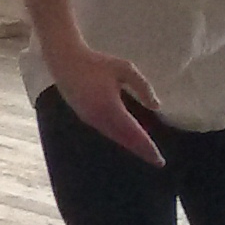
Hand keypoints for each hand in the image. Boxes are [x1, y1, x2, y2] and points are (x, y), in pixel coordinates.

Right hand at [45, 38, 165, 166]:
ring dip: (131, 145)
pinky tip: (129, 138)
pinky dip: (121, 138)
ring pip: (115, 137)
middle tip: (158, 162)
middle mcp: (99, 118)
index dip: (147, 147)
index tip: (159, 159)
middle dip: (142, 151)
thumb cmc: (97, 63)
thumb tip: (156, 106)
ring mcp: (91, 119)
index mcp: (110, 106)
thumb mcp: (125, 69)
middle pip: (125, 140)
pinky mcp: (86, 117)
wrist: (65, 62)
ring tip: (146, 152)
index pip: (133, 132)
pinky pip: (107, 132)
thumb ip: (142, 87)